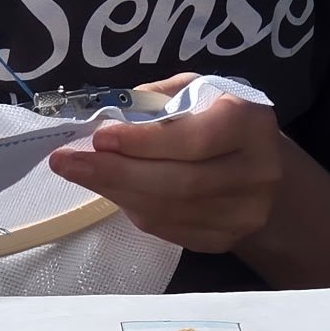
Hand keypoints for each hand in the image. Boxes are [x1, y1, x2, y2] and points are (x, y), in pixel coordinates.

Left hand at [48, 75, 283, 252]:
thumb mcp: (196, 91)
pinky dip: (134, 209)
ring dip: (117, 192)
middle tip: (67, 162)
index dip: (143, 143)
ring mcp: (244, 213)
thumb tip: (105, 119)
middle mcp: (257, 173)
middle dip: (116, 173)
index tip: (98, 138)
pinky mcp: (227, 239)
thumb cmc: (219, 119)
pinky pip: (169, 229)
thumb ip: (156, 101)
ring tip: (80, 173)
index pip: (194, 140)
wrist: (262, 167)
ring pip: (168, 210)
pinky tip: (113, 191)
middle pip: (179, 182)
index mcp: (251, 124)